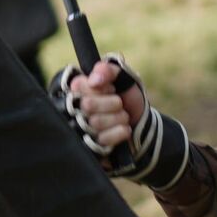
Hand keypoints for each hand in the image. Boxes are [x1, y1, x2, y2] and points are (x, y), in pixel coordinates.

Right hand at [48, 55, 187, 189]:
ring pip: (96, 122)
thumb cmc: (127, 96)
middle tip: (119, 103)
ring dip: (118, 118)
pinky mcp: (91, 148)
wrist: (141, 122)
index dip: (103, 88)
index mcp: (77, 90)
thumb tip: (94, 80)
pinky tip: (124, 129)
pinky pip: (104, 139)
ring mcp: (81, 130)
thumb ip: (108, 69)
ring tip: (122, 116)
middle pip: (87, 105)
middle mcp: (75, 110)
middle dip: (112, 103)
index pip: (80, 86)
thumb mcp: (122, 76)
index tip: (112, 89)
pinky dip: (121, 132)